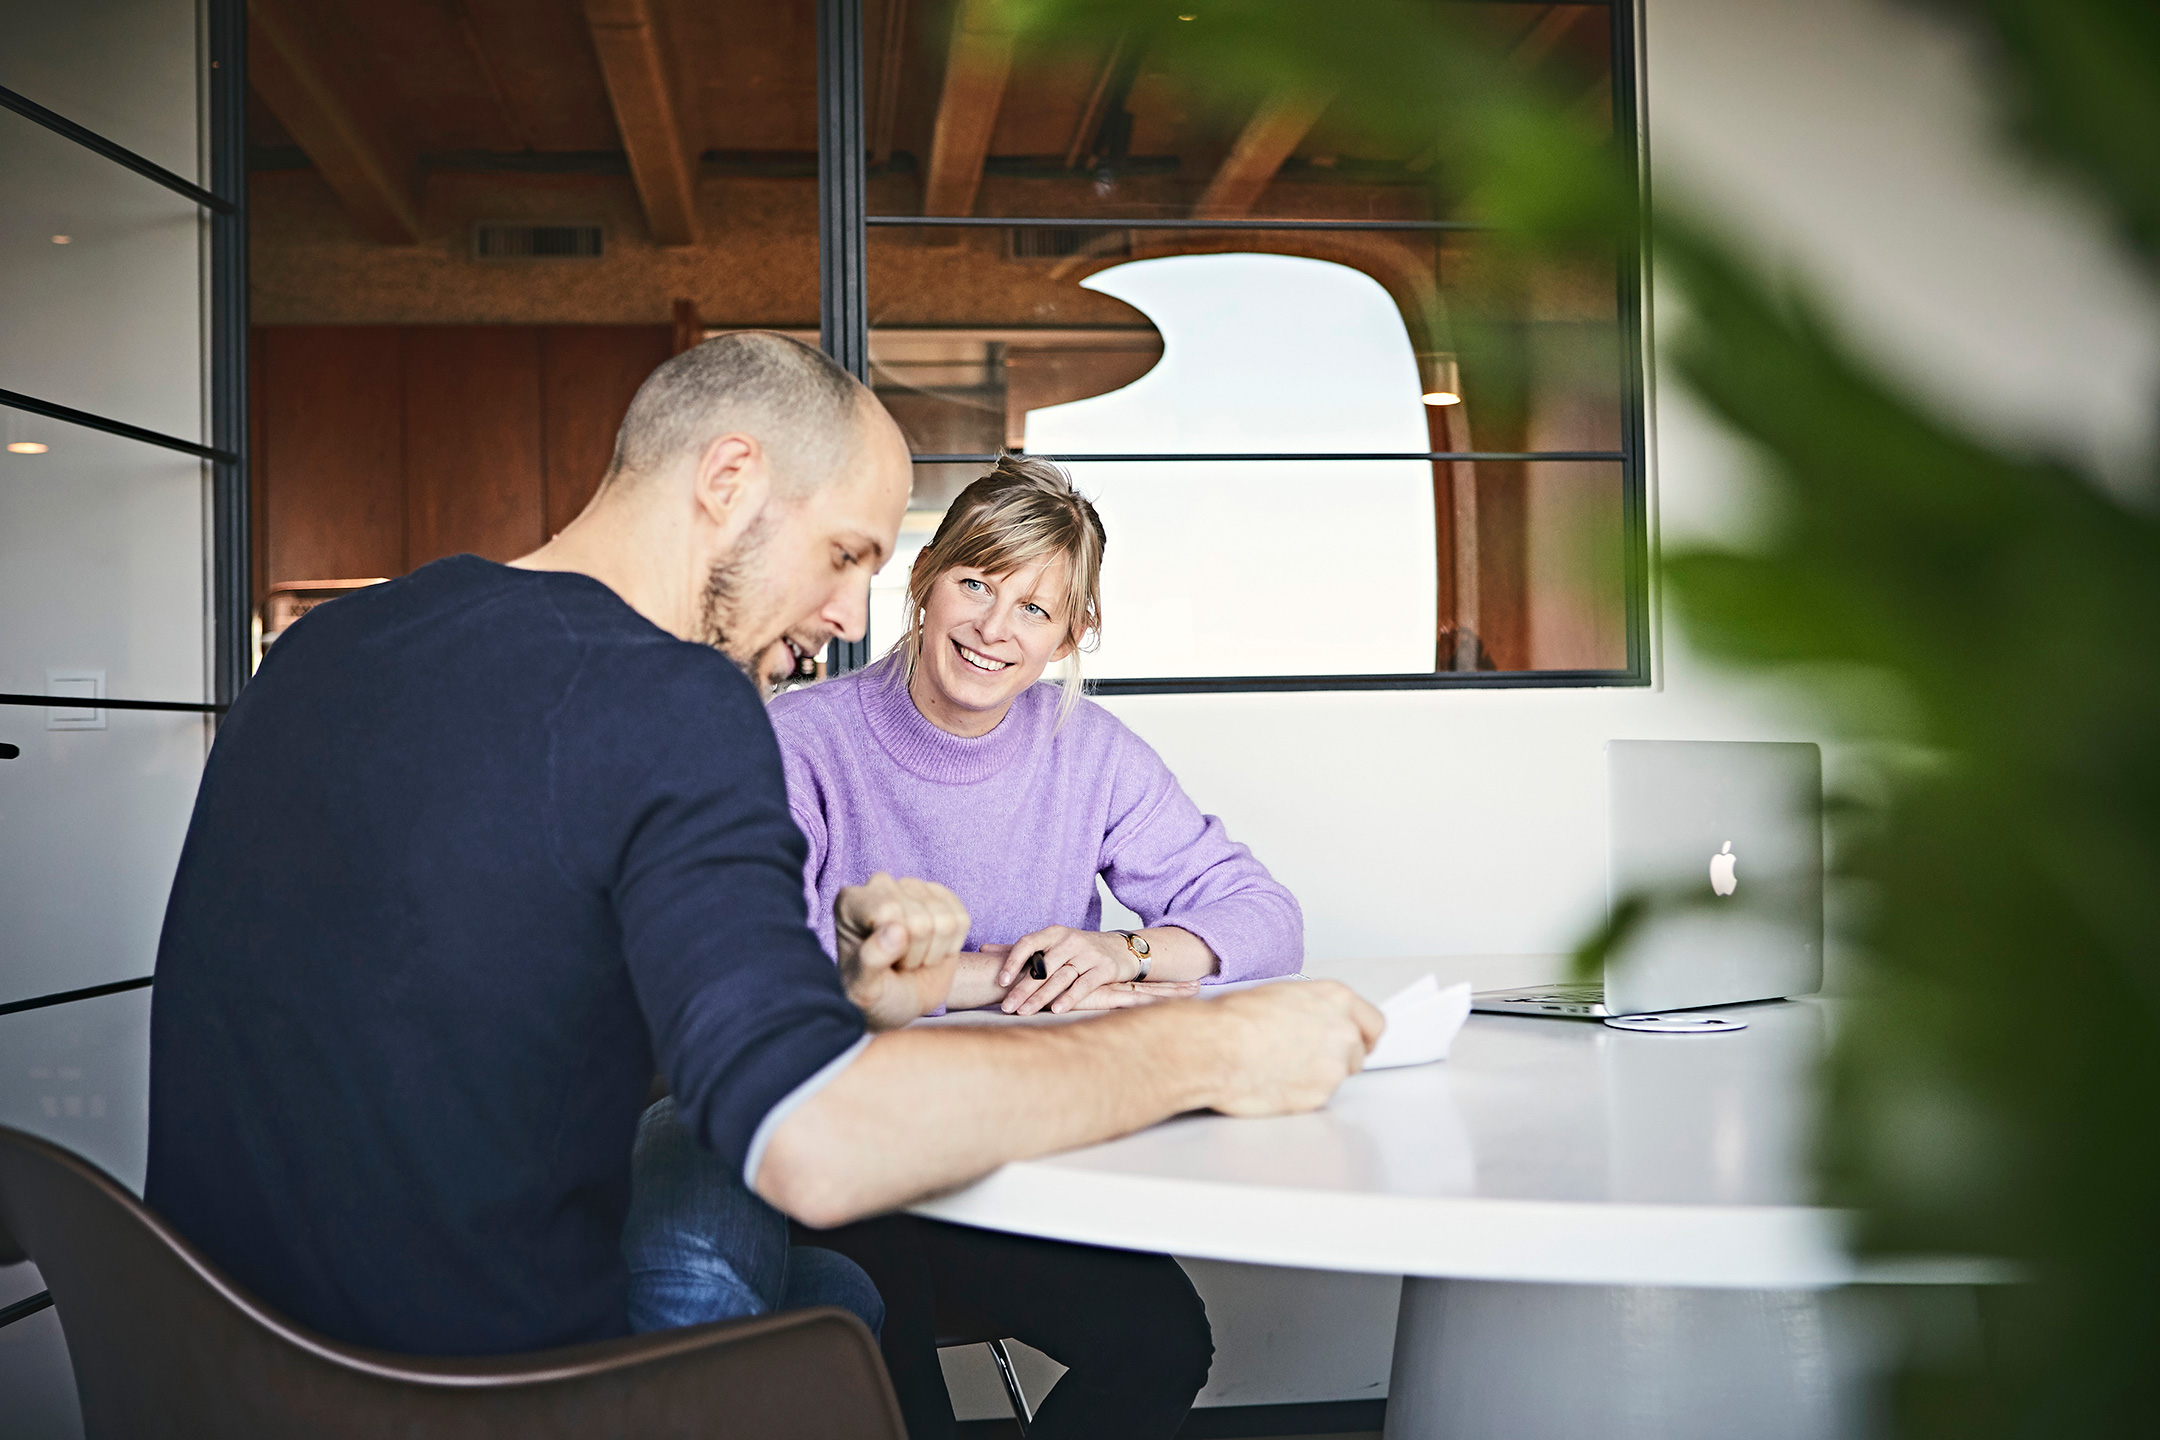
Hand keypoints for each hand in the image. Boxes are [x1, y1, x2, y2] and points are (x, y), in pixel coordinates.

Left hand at [833, 874, 968, 1030]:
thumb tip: (897, 930)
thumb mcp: (863, 990)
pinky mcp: (943, 898)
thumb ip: (871, 960)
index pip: (887, 910)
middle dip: (913, 953)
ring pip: (944, 920)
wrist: (897, 1001)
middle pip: (919, 919)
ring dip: (932, 951)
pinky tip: (931, 951)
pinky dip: (951, 946)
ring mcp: (914, 889)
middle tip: (897, 963)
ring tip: (911, 958)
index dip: (893, 946)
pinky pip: (962, 920)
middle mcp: (881, 886)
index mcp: (851, 902)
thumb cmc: (874, 994)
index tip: (877, 961)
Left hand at [994, 927, 1142, 1014]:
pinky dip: (1070, 998)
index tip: (1002, 982)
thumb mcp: (1052, 944)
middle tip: (1006, 1007)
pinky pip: (1084, 984)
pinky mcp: (1104, 968)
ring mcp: (1088, 954)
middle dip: (1023, 988)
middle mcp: (1070, 941)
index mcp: (1054, 933)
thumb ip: (1021, 950)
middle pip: (1042, 966)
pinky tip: (1056, 1010)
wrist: (1122, 949)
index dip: (1013, 961)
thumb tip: (984, 949)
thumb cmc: (1079, 950)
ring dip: (1041, 997)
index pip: (1028, 943)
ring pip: (1060, 977)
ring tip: (1025, 1012)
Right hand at [1199, 981, 1383, 1116]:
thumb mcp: (1280, 995)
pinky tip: (1275, 1081)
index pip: (1373, 1022)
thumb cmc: (1235, 1018)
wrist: (1218, 1048)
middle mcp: (1343, 1032)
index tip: (1359, 1041)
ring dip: (1318, 1074)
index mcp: (1336, 999)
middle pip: (1359, 1052)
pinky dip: (1301, 1092)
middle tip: (1308, 1057)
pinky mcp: (1320, 1096)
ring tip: (1281, 1067)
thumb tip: (1311, 1021)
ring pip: (1337, 1076)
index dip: (1364, 1035)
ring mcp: (1335, 1067)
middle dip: (1339, 1056)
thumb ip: (1311, 1009)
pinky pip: (1317, 1096)